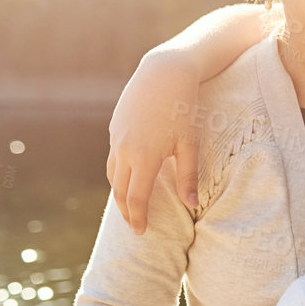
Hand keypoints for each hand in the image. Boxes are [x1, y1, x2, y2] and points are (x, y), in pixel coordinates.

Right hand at [107, 50, 201, 232]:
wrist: (163, 73)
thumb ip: (189, 175)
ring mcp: (116, 138)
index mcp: (144, 158)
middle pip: (120, 190)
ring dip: (120, 192)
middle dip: (127, 211)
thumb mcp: (190, 143)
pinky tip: (128, 176)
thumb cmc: (183, 107)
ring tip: (130, 205)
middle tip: (135, 225)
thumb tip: (192, 204)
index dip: (138, 217)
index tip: (142, 232)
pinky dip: (118, 173)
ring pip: (113, 174)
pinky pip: (113, 158)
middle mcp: (125, 150)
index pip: (137, 198)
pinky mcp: (114, 128)